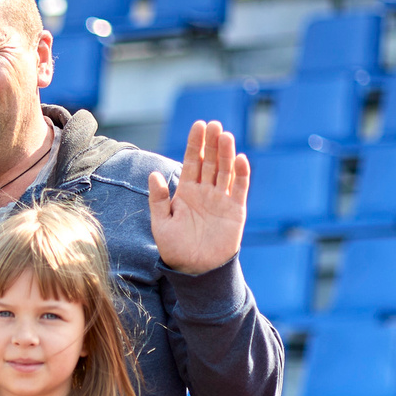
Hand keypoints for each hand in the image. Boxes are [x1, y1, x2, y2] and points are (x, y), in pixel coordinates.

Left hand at [147, 120, 249, 276]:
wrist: (194, 271)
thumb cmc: (175, 248)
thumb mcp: (161, 223)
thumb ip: (158, 199)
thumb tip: (153, 174)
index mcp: (187, 192)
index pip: (192, 161)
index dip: (195, 144)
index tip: (198, 125)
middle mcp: (206, 192)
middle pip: (211, 162)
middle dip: (212, 143)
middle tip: (214, 124)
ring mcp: (222, 200)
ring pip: (225, 171)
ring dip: (226, 153)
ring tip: (226, 136)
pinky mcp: (236, 210)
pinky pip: (240, 189)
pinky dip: (242, 174)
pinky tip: (240, 159)